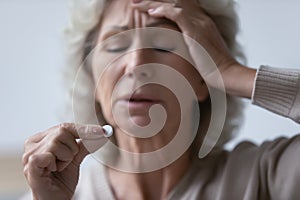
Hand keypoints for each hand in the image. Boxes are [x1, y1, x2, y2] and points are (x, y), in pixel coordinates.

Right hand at [22, 123, 106, 199]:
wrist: (56, 199)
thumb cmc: (62, 180)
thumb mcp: (76, 158)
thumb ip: (84, 144)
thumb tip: (101, 133)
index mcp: (42, 138)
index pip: (65, 127)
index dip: (84, 129)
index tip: (102, 131)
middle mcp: (33, 143)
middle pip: (62, 132)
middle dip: (71, 149)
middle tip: (65, 162)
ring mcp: (29, 154)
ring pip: (57, 144)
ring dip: (65, 159)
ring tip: (58, 169)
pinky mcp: (30, 166)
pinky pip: (48, 155)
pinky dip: (55, 163)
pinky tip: (51, 171)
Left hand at [132, 0, 255, 97]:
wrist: (226, 74)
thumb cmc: (213, 69)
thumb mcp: (199, 55)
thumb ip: (188, 48)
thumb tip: (173, 52)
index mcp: (202, 24)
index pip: (180, 7)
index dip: (163, 5)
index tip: (148, 7)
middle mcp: (201, 19)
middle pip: (175, 1)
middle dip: (154, 0)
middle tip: (137, 1)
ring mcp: (199, 22)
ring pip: (173, 4)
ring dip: (153, 2)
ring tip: (136, 3)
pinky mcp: (195, 29)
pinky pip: (176, 13)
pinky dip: (162, 10)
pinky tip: (150, 12)